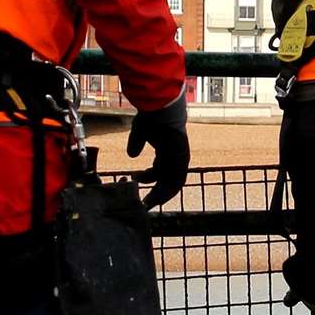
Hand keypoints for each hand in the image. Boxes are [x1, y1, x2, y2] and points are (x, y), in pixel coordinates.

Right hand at [126, 93, 189, 208]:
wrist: (162, 111)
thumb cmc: (151, 118)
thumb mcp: (140, 133)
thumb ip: (136, 143)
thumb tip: (132, 155)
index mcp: (168, 150)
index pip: (161, 169)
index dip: (150, 177)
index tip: (138, 180)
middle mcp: (177, 157)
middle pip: (168, 180)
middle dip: (156, 191)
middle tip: (144, 202)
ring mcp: (181, 160)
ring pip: (173, 185)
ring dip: (160, 196)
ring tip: (146, 203)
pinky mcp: (182, 162)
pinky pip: (176, 183)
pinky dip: (165, 192)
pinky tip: (152, 197)